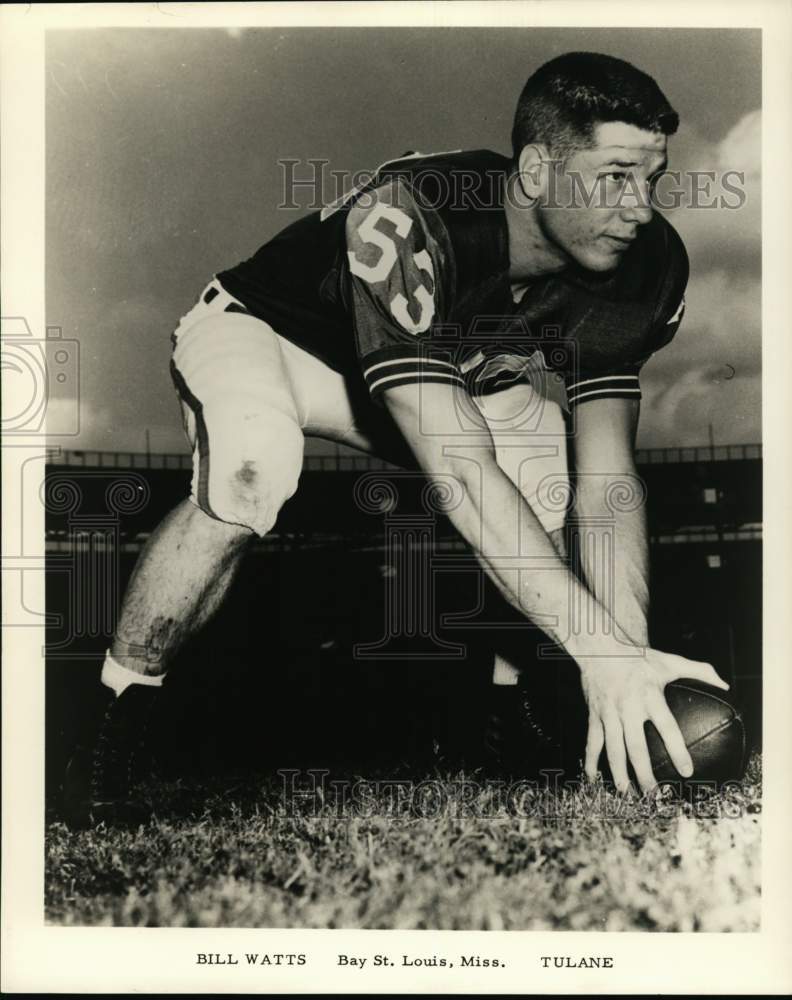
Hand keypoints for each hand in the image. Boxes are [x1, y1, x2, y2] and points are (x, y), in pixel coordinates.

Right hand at [578, 648, 729, 793]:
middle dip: (644, 773)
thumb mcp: (669, 661)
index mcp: (649, 695)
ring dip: (619, 773)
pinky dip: (591, 761)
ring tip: (626, 793)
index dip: (677, 749)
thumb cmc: (637, 656)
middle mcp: (628, 707)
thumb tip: (724, 685)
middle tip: (653, 794)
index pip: (666, 726)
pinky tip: (593, 778)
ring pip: (613, 748)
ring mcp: (609, 713)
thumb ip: (698, 671)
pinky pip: (592, 742)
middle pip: (636, 746)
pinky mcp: (595, 715)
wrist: (599, 648)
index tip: (686, 772)